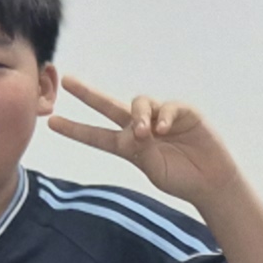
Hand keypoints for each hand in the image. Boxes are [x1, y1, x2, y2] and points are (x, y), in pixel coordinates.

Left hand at [48, 78, 243, 204]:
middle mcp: (141, 127)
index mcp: (128, 145)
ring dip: (139, 116)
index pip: (97, 135)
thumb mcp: (153, 169)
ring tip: (143, 132)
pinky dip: (164, 117)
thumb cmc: (180, 179)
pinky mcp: (183, 113)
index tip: (52, 123)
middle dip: (89, 94)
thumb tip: (136, 129)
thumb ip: (141, 150)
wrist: (210, 181)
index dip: (75, 129)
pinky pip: (168, 108)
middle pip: (109, 106)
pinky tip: (163, 129)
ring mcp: (161, 118)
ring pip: (140, 103)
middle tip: (68, 81)